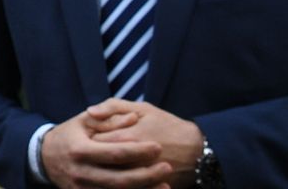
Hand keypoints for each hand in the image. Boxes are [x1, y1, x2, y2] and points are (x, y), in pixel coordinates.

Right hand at [41, 110, 170, 188]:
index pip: (115, 153)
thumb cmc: (68, 135)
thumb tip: (134, 118)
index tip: (158, 147)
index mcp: (80, 150)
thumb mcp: (83, 122)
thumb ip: (108, 119)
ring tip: (166, 185)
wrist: (43, 158)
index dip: (138, 151)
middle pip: (120, 179)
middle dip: (147, 175)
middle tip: (167, 167)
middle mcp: (81, 173)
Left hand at [87, 99, 202, 188]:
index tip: (88, 136)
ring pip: (110, 178)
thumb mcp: (143, 109)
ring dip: (103, 172)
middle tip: (91, 153)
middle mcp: (132, 160)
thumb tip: (89, 111)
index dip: (89, 139)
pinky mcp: (148, 187)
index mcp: (127, 137)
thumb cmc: (168, 126)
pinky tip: (114, 176)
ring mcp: (140, 176)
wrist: (199, 152)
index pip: (96, 141)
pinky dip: (117, 184)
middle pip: (100, 161)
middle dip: (94, 157)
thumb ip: (113, 107)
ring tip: (101, 165)